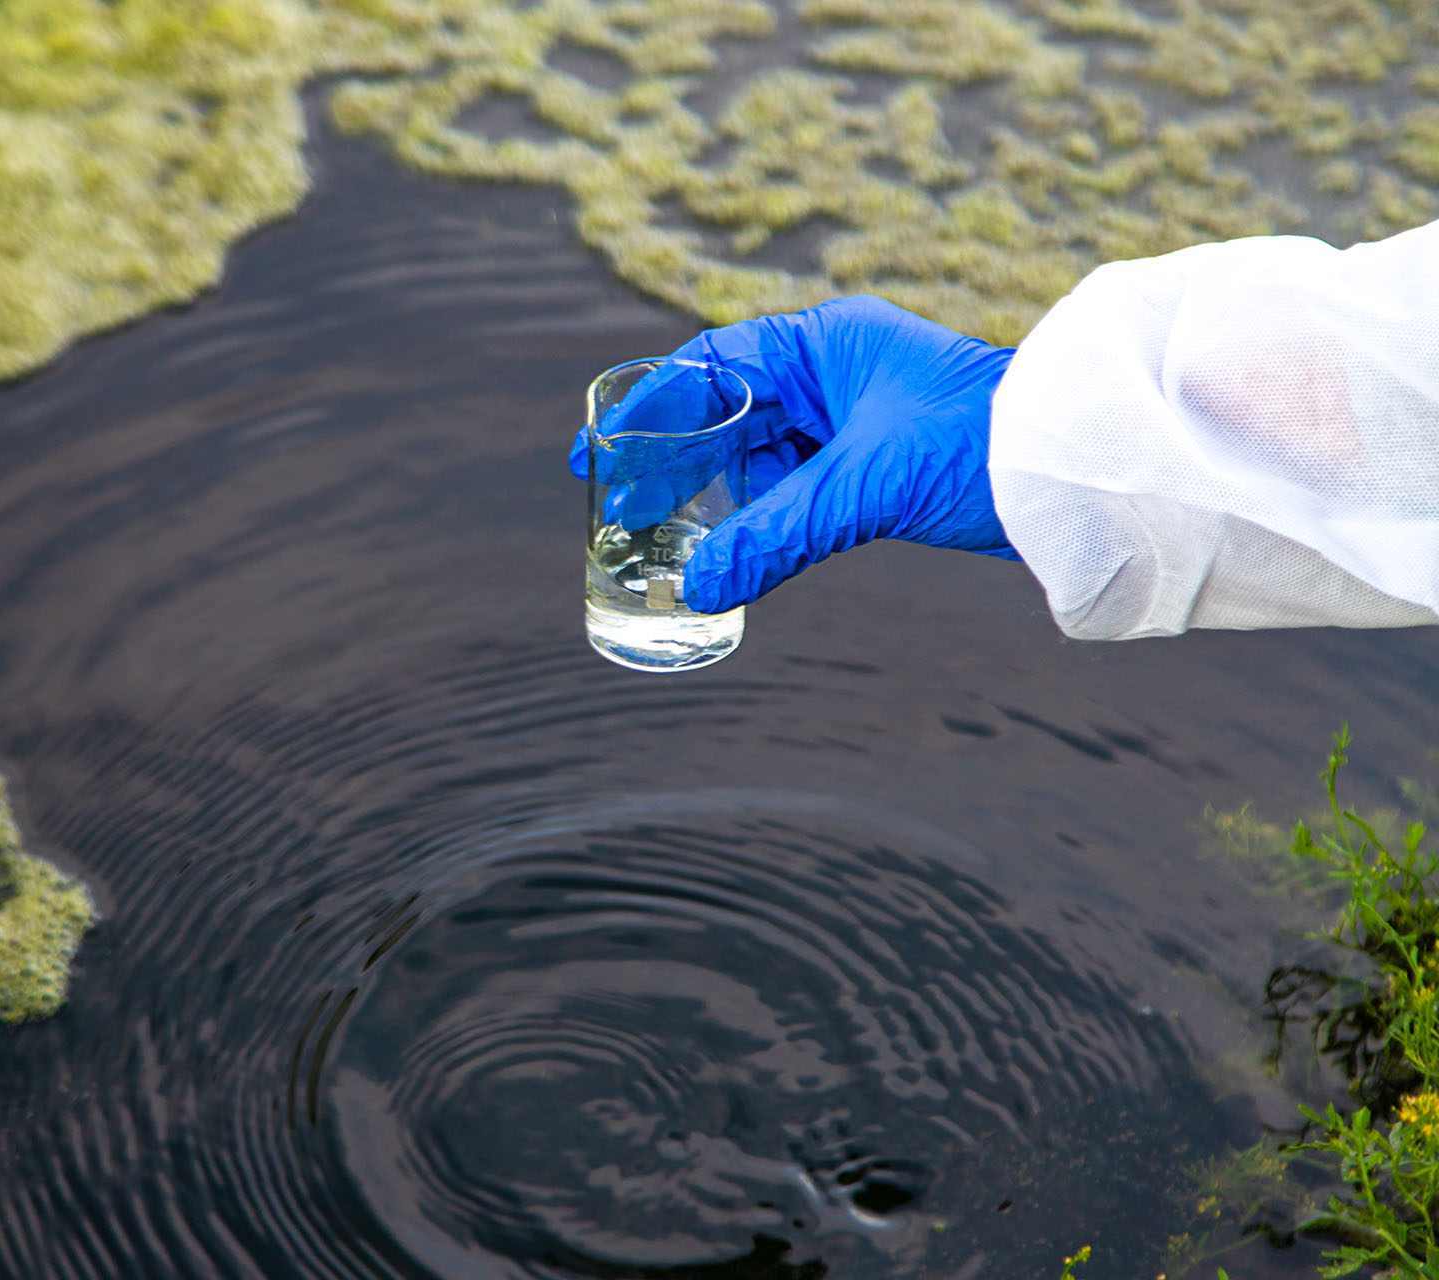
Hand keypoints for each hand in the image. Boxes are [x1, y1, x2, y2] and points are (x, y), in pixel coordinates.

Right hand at [568, 296, 1017, 612]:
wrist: (1076, 476)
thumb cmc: (980, 447)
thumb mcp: (864, 488)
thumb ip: (775, 534)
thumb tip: (699, 585)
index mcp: (825, 343)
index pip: (710, 366)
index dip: (648, 408)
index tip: (598, 447)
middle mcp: (833, 372)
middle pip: (725, 412)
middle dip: (671, 460)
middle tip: (620, 507)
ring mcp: (853, 418)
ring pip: (758, 455)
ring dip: (713, 496)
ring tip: (665, 538)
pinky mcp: (873, 464)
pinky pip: (794, 487)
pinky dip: (759, 517)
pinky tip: (733, 551)